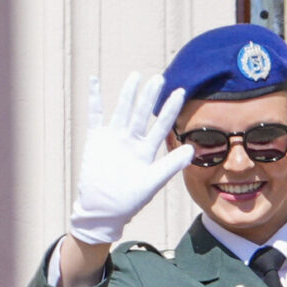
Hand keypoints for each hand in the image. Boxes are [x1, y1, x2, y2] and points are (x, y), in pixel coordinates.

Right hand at [68, 73, 191, 246]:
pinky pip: (94, 114)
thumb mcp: (153, 181)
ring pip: (122, 110)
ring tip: (136, 76)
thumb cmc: (129, 200)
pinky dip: (94, 98)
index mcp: (146, 150)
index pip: (161, 125)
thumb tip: (192, 149)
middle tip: (160, 78)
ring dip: (128, 94)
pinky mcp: (95, 139)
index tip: (180, 92)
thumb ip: (171, 164)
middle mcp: (131, 140)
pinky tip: (94, 80)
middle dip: (150, 97)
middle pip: (142, 113)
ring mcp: (113, 138)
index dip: (170, 109)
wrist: (103, 209)